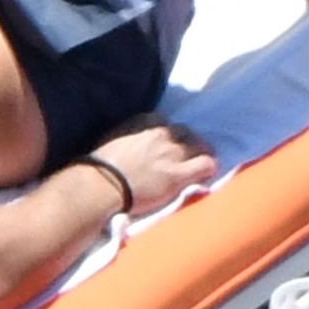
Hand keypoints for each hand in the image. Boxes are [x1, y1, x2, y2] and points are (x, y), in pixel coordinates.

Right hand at [89, 121, 216, 215]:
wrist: (102, 186)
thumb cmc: (100, 167)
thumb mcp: (114, 140)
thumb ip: (129, 137)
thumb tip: (132, 144)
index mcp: (143, 123)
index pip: (163, 122)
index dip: (167, 135)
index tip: (164, 144)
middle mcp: (161, 134)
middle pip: (185, 132)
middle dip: (187, 142)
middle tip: (186, 155)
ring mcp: (172, 153)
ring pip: (200, 146)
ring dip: (201, 153)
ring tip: (200, 164)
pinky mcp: (179, 174)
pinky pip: (206, 164)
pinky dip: (209, 167)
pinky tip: (207, 173)